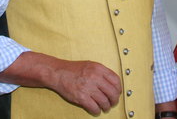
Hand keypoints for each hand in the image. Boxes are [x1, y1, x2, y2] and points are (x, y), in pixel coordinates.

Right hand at [0, 51, 120, 115]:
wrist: (58, 73)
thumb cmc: (74, 69)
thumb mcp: (91, 65)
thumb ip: (102, 72)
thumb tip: (114, 83)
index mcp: (99, 68)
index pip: (116, 80)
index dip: (119, 89)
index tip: (117, 93)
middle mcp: (95, 77)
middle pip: (112, 93)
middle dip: (114, 100)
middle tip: (112, 103)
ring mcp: (88, 88)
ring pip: (105, 102)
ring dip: (106, 107)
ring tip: (104, 107)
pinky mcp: (81, 97)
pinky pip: (94, 108)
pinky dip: (97, 111)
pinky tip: (96, 110)